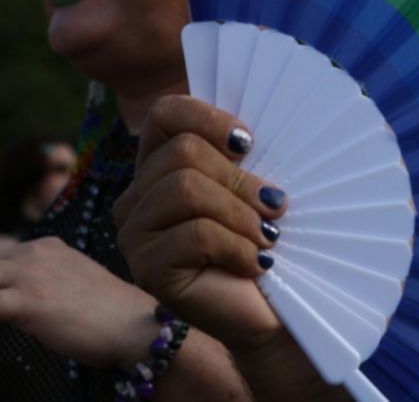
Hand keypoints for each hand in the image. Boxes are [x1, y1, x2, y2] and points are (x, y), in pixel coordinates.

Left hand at [0, 236, 157, 367]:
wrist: (136, 325)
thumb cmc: (107, 313)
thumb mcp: (71, 281)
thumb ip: (42, 280)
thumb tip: (14, 296)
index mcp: (46, 246)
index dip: (2, 280)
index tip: (12, 297)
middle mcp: (35, 253)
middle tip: (11, 307)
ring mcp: (29, 275)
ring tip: (11, 311)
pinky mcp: (26, 301)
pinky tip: (7, 320)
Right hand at [114, 95, 285, 351]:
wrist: (277, 311)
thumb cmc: (271, 241)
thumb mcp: (260, 186)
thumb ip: (245, 152)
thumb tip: (249, 124)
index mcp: (161, 167)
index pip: (166, 114)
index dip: (210, 119)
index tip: (251, 143)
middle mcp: (137, 197)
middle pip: (182, 153)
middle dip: (240, 180)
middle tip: (274, 209)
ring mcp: (135, 234)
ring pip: (186, 189)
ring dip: (242, 215)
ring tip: (267, 238)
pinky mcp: (146, 269)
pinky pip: (195, 234)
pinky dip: (238, 247)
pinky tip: (256, 264)